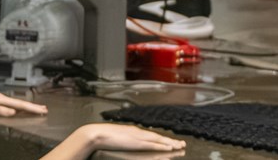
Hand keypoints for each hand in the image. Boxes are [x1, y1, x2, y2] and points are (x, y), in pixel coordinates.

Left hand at [0, 87, 48, 117]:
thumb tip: (13, 113)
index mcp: (1, 99)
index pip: (20, 105)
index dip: (32, 108)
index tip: (42, 110)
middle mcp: (0, 97)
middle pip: (20, 103)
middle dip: (32, 106)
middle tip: (44, 109)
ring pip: (15, 103)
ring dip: (26, 106)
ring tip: (34, 109)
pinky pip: (9, 104)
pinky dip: (17, 106)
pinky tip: (16, 109)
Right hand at [70, 123, 186, 153]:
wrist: (95, 134)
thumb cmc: (102, 137)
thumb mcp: (117, 138)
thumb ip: (125, 140)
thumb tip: (128, 143)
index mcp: (133, 131)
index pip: (151, 136)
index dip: (162, 139)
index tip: (171, 142)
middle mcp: (138, 132)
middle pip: (158, 137)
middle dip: (170, 141)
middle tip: (182, 144)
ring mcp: (138, 136)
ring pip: (158, 140)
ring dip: (169, 143)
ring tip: (179, 146)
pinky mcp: (136, 142)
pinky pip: (152, 144)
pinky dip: (161, 145)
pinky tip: (169, 147)